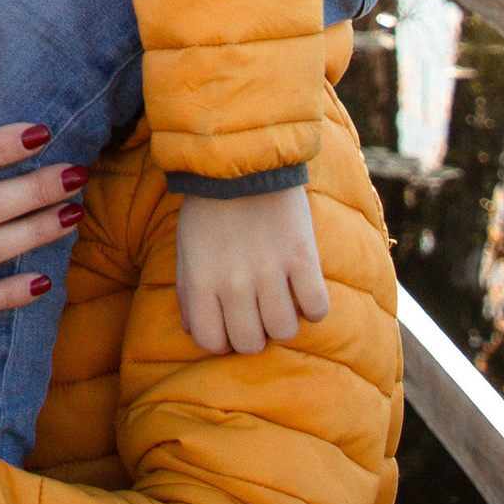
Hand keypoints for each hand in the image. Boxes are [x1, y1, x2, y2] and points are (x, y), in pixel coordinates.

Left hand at [175, 187, 332, 353]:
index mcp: (201, 281)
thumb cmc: (209, 208)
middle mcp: (234, 283)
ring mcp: (270, 271)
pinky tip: (304, 290)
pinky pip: (317, 308)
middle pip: (250, 343)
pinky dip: (313, 306)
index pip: (211, 342)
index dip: (223, 341)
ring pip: (284, 331)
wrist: (242, 159)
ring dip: (284, 321)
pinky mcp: (302, 257)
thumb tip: (194, 332)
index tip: (231, 325)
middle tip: (258, 312)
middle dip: (255, 333)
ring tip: (282, 299)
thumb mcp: (187, 248)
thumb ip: (188, 292)